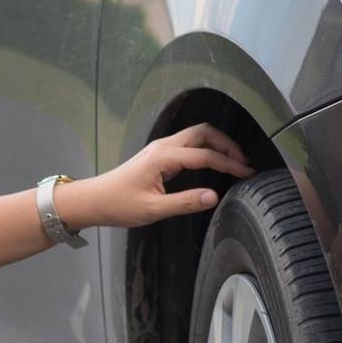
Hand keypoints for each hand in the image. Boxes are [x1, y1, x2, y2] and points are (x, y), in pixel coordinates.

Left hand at [62, 124, 254, 229]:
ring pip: (196, 135)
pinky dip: (206, 149)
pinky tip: (214, 162)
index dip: (229, 163)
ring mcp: (160, 148)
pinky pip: (188, 144)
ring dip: (217, 144)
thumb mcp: (153, 209)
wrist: (94, 200)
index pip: (205, 155)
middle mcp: (163, 146)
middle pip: (203, 133)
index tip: (247, 173)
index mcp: (163, 157)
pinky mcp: (158, 154)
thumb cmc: (119, 204)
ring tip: (235, 161)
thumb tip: (214, 196)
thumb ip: (185, 203)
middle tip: (244, 162)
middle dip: (227, 144)